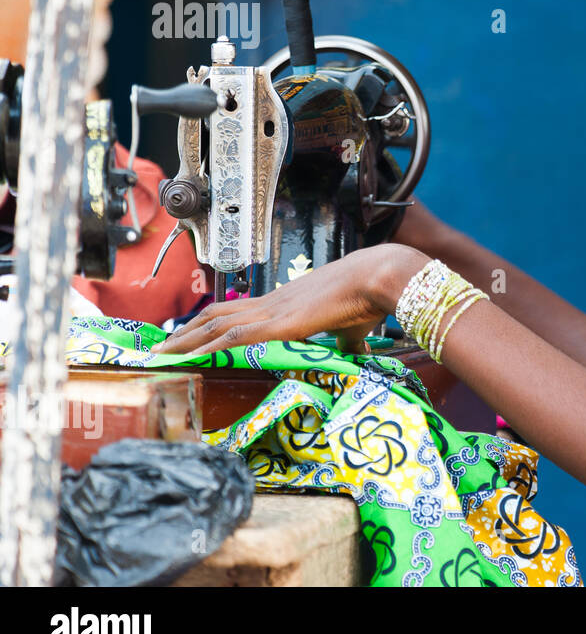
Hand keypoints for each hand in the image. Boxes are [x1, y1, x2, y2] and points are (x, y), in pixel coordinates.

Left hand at [153, 244, 428, 355]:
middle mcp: (273, 303)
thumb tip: (358, 353)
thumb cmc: (370, 297)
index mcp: (287, 302)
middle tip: (161, 344)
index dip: (213, 322)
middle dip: (188, 330)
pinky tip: (188, 356)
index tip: (194, 334)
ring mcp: (273, 312)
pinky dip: (207, 347)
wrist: (377, 277)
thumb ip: (349, 341)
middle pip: (218, 314)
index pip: (240, 311)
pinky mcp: (279, 323)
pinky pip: (233, 336)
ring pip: (216, 324)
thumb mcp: (354, 326)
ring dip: (186, 339)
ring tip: (159, 353)